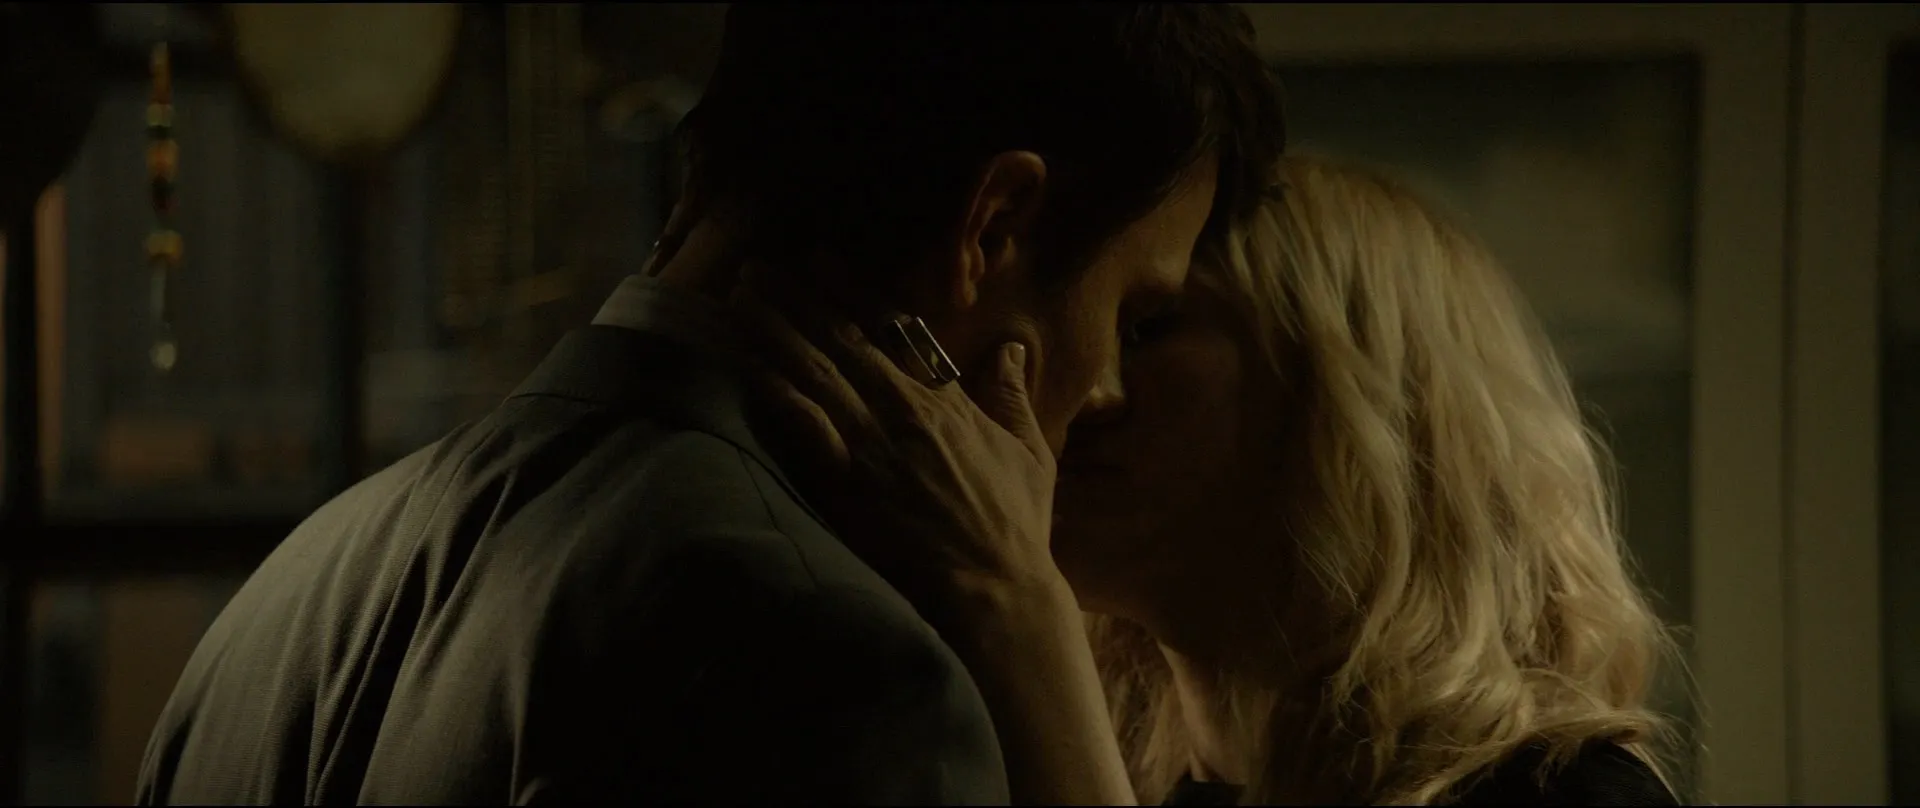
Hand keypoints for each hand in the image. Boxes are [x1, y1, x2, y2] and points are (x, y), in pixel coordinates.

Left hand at [731, 274, 1067, 628]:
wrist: (997, 590)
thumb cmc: (1016, 528)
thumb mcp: (1031, 453)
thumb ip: (1013, 396)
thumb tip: (1010, 349)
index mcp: (946, 401)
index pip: (892, 328)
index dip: (850, 289)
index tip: (818, 259)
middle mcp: (905, 412)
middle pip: (842, 339)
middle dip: (796, 298)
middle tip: (757, 266)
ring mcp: (874, 447)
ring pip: (817, 371)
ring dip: (776, 329)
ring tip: (740, 297)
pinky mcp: (848, 486)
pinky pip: (805, 427)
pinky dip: (776, 390)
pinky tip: (746, 363)